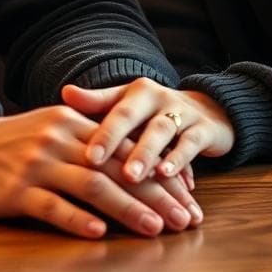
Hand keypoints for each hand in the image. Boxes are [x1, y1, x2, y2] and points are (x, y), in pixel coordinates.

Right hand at [0, 105, 203, 239]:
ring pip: (92, 186)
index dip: (161, 172)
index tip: (189, 195)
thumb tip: (136, 161)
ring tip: (156, 228)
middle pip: (119, 168)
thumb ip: (91, 140)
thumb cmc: (12, 143)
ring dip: (128, 209)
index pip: (128, 148)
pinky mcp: (16, 190)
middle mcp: (60, 139)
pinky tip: (97, 232)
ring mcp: (38, 164)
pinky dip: (76, 219)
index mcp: (74, 123)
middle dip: (157, 194)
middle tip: (185, 218)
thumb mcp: (53, 129)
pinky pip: (51, 205)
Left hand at [62, 79, 233, 181]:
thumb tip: (65, 92)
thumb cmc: (153, 114)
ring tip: (136, 178)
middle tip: (110, 171)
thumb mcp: (128, 104)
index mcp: (137, 92)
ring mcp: (184, 112)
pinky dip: (181, 161)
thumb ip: (97, 102)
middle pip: (140, 120)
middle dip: (123, 146)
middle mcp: (160, 98)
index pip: (117, 112)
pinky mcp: (205, 129)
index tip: (89, 158)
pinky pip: (192, 143)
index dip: (104, 135)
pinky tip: (171, 179)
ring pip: (165, 131)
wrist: (207, 109)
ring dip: (150, 155)